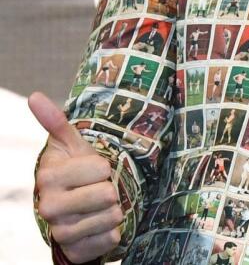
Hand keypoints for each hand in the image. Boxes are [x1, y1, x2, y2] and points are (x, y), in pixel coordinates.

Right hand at [29, 92, 122, 262]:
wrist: (74, 212)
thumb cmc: (77, 173)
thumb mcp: (71, 145)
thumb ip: (56, 122)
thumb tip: (36, 96)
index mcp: (49, 178)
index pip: (101, 168)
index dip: (104, 167)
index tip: (94, 170)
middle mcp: (49, 207)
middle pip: (107, 193)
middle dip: (111, 189)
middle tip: (98, 190)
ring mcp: (60, 232)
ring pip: (112, 216)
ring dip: (114, 211)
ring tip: (100, 207)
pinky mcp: (75, 252)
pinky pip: (111, 240)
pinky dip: (112, 233)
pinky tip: (100, 226)